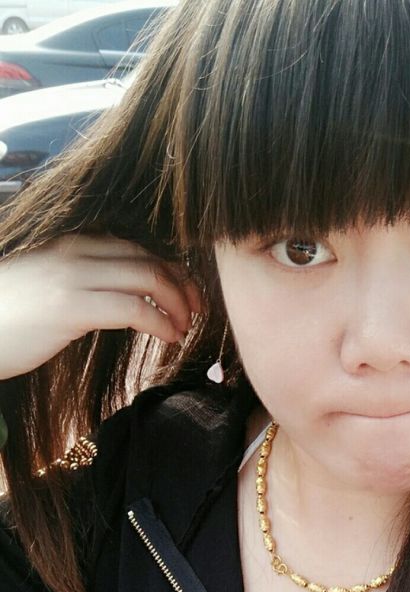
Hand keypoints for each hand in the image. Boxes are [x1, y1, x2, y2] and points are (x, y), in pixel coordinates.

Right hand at [0, 233, 202, 380]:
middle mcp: (78, 252)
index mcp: (75, 243)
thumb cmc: (9, 316)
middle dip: (183, 286)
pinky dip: (161, 323)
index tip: (189, 294)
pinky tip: (169, 337)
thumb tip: (131, 297)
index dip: (172, 270)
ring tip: (185, 328)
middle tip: (198, 311)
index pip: (140, 249)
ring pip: (150, 279)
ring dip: (178, 305)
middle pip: (151, 260)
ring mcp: (74, 276)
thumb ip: (89, 281)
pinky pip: (134, 308)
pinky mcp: (70, 306)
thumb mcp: (52, 286)